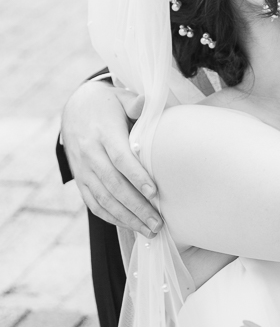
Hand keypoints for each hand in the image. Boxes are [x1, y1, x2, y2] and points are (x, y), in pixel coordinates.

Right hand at [61, 80, 162, 235]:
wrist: (75, 108)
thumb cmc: (108, 105)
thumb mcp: (120, 97)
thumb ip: (134, 103)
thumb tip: (144, 103)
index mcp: (103, 133)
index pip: (120, 158)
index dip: (137, 176)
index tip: (154, 192)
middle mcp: (89, 154)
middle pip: (113, 185)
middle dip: (136, 206)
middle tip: (158, 222)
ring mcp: (83, 170)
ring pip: (103, 199)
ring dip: (126, 218)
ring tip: (149, 229)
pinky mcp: (80, 180)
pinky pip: (94, 204)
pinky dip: (111, 217)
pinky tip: (130, 225)